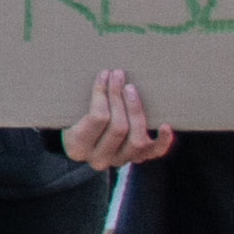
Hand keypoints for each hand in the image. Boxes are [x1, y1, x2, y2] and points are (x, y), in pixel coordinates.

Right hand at [60, 66, 174, 169]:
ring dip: (135, 110)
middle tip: (118, 75)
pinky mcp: (136, 158)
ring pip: (136, 139)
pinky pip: (154, 153)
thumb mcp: (68, 112)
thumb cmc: (73, 117)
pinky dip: (163, 141)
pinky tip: (165, 125)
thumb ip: (78, 100)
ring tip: (131, 89)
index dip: (102, 93)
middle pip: (118, 127)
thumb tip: (98, 75)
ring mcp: (119, 160)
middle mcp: (98, 159)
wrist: (81, 141)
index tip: (104, 73)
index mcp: (77, 147)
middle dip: (118, 96)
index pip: (97, 118)